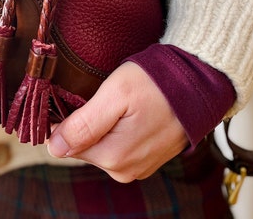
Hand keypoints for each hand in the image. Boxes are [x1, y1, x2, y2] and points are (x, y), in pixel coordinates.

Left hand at [47, 62, 187, 182]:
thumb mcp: (115, 94)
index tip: (71, 97)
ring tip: (115, 101)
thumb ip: (84, 124)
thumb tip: (54, 147)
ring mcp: (139, 165)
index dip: (63, 120)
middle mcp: (126, 169)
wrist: (199, 83)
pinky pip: (119, 145)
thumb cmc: (159, 83)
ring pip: (101, 145)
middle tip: (97, 93)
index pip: (66, 145)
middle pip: (84, 146)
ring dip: (100, 124)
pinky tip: (126, 110)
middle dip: (83, 122)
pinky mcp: (148, 157)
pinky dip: (116, 128)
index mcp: (114, 157)